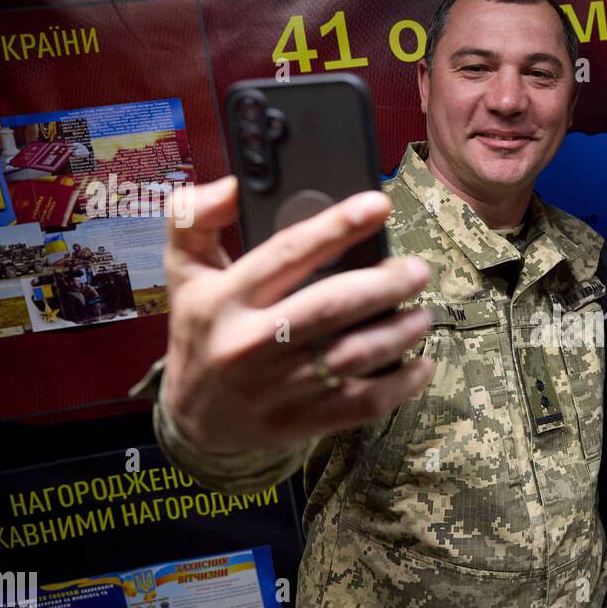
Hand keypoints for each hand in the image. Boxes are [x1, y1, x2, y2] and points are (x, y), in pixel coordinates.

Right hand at [160, 176, 435, 453]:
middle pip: (331, 306)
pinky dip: (401, 383)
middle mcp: (250, 343)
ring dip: (399, 332)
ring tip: (423, 314)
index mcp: (224, 299)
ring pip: (353, 355)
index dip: (336, 226)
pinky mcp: (302, 421)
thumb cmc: (202, 332)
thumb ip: (193, 217)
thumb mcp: (184, 271)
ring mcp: (278, 386)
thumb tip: (232, 186)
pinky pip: (363, 402)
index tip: (378, 206)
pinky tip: (421, 362)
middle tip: (417, 271)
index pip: (287, 254)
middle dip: (385, 285)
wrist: (194, 420)